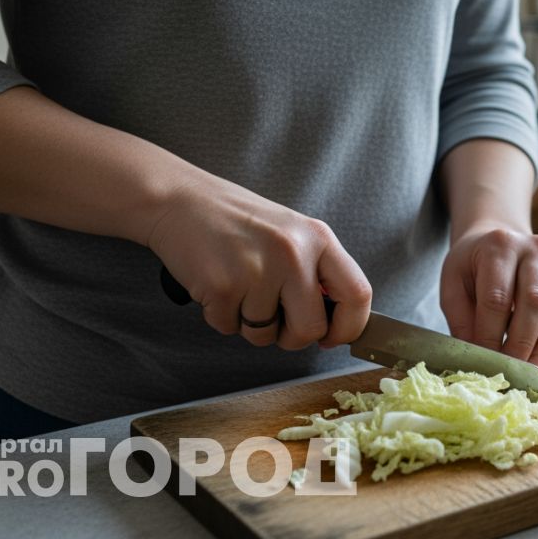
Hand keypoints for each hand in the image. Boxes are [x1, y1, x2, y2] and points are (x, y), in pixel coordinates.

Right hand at [148, 174, 371, 349]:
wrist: (180, 200)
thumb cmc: (237, 221)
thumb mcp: (291, 233)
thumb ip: (317, 271)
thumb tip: (336, 322)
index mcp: (318, 238)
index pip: (357, 294)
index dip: (349, 326)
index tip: (334, 337)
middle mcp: (293, 253)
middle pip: (311, 328)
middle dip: (292, 337)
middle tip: (274, 320)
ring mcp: (258, 271)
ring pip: (265, 335)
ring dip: (249, 324)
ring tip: (238, 286)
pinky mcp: (223, 287)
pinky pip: (230, 328)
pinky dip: (221, 316)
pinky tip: (216, 285)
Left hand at [439, 225, 537, 367]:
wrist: (497, 241)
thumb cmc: (472, 267)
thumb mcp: (453, 284)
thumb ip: (461, 318)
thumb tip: (476, 355)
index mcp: (500, 245)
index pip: (498, 296)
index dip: (490, 333)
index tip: (483, 359)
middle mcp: (535, 250)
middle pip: (536, 301)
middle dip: (522, 342)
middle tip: (509, 369)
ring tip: (530, 369)